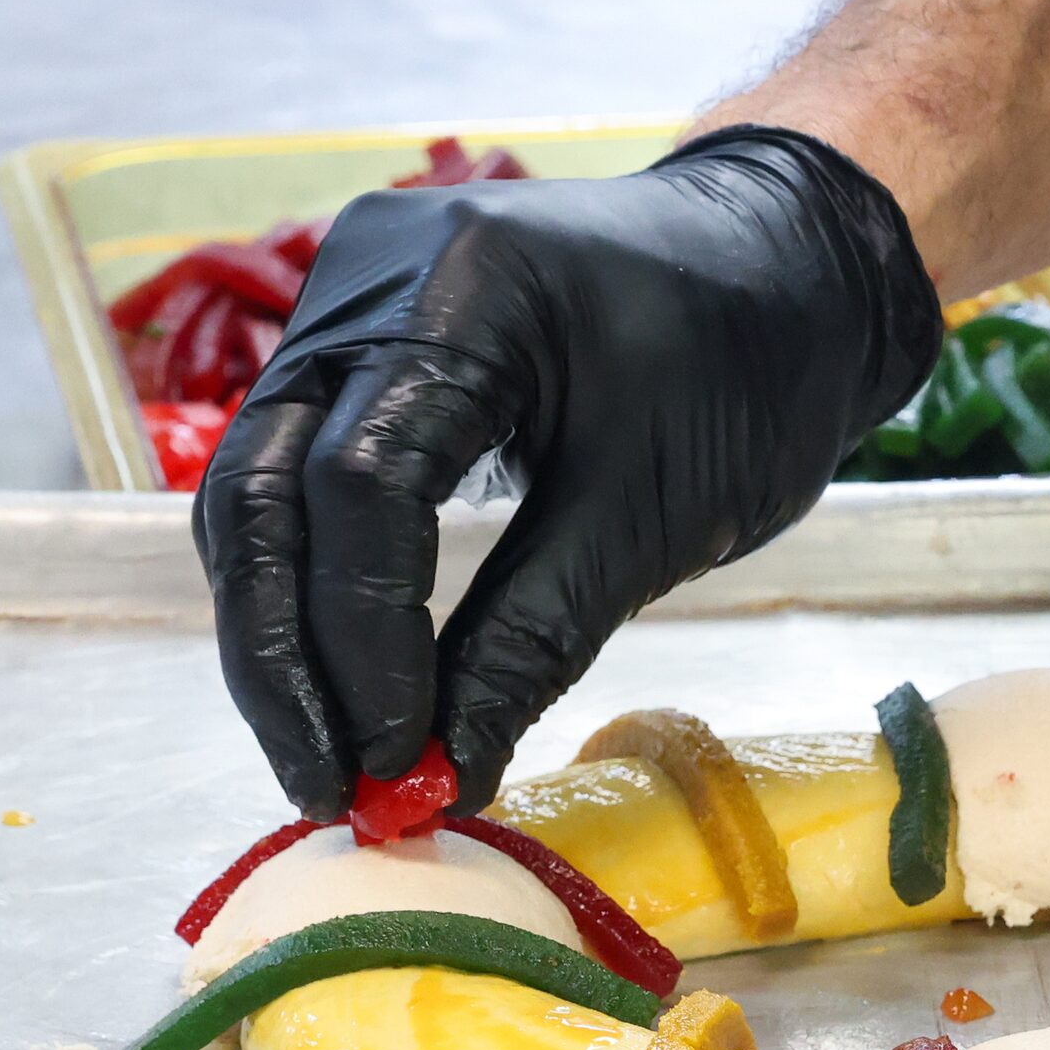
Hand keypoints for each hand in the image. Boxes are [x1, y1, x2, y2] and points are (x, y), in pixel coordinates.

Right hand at [194, 126, 941, 816]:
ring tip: (328, 764)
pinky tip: (344, 687)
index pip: (357, 484)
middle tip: (327, 789)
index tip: (394, 759)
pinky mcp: (358, 348)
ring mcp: (350, 306)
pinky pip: (303, 476)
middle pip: (265, 487)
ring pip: (261, 490)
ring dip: (283, 636)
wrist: (788, 260)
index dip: (362, 638)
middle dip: (283, 655)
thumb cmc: (749, 362)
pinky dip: (317, 587)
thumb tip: (442, 774)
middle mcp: (371, 279)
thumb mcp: (653, 512)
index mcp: (461, 285)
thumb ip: (531, 639)